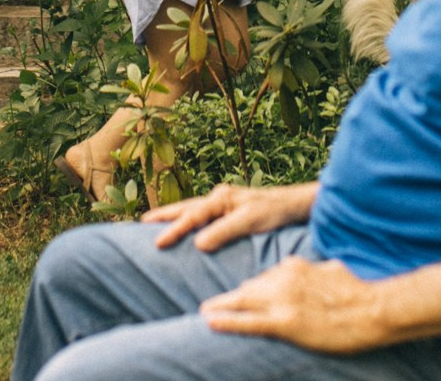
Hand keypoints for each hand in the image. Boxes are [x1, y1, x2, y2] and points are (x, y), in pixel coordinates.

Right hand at [146, 181, 315, 251]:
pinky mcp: (231, 210)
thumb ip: (224, 231)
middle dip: (164, 215)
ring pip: (193, 209)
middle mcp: (219, 197)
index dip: (173, 229)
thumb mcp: (251, 222)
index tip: (157, 242)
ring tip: (155, 223)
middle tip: (142, 223)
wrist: (298, 205)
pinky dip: (190, 220)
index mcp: (221, 198)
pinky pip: (203, 215)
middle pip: (186, 207)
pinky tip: (187, 227)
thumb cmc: (276, 212)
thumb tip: (197, 243)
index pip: (191, 216)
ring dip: (175, 216)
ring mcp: (224, 202)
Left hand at [201, 255, 389, 353]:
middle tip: (213, 304)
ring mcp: (283, 301)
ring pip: (242, 301)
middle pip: (249, 287)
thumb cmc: (361, 290)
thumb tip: (306, 268)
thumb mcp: (332, 269)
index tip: (246, 294)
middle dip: (233, 298)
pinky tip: (209, 321)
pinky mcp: (285, 323)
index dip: (256, 289)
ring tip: (205, 310)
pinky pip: (248, 321)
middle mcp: (284, 279)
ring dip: (222, 306)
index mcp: (295, 266)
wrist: (374, 308)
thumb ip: (313, 269)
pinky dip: (226, 321)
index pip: (266, 276)